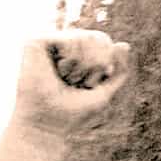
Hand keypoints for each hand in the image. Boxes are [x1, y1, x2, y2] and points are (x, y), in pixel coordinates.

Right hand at [12, 30, 131, 136]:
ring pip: (86, 38)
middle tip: (75, 82)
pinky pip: (71, 40)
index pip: (105, 42)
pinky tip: (57, 71)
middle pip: (99, 37)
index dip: (106, 63)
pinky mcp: (36, 42)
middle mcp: (64, 45)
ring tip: (64, 78)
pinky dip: (71, 61)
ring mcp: (50, 42)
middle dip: (95, 65)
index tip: (90, 84)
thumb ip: (119, 71)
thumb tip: (124, 44)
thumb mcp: (105, 92)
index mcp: (78, 54)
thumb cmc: (73, 112)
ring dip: (81, 67)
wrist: (47, 123)